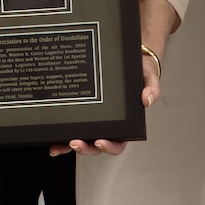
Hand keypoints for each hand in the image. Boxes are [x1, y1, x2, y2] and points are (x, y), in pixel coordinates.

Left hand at [52, 0, 178, 158]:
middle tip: (76, 143)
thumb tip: (148, 99)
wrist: (128, 56)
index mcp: (125, 124)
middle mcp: (108, 126)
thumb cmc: (139, 70)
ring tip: (60, 145)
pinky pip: (72, 126)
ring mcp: (94, 121)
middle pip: (96, 145)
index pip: (118, 142)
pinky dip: (62, 135)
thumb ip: (152, 88)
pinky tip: (52, 139)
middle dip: (85, 148)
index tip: (100, 141)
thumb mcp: (148, 76)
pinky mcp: (82, 113)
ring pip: (82, 139)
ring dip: (70, 146)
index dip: (109, 146)